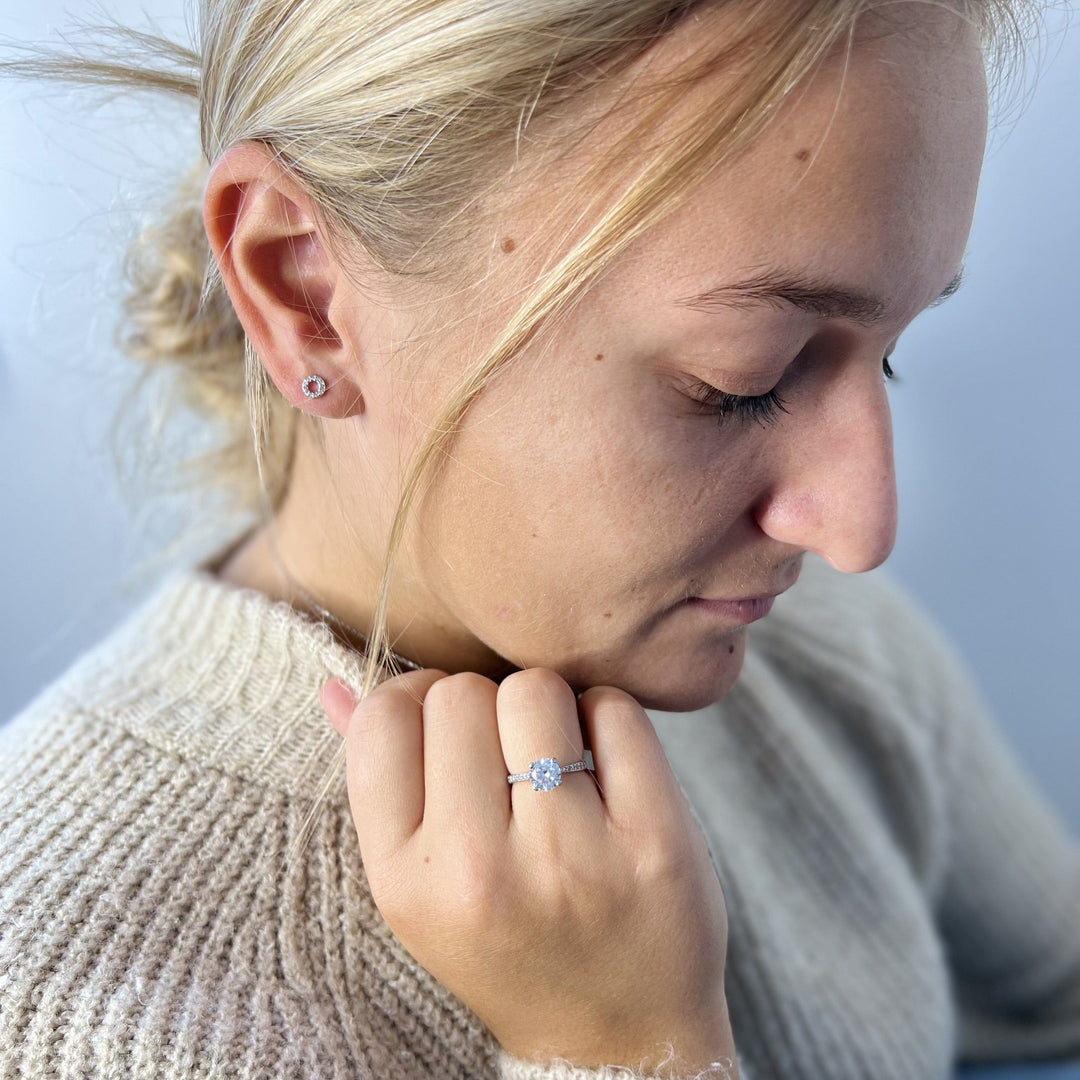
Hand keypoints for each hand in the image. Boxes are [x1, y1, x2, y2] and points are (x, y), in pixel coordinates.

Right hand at [321, 667, 736, 1076]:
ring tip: (554, 757)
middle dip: (484, 706)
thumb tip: (338, 685)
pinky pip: (616, 711)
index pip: (386, 719)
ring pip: (536, 690)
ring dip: (547, 706)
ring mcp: (571, 857)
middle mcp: (480, 870)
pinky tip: (605, 765)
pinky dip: (608, 719)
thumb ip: (378, 781)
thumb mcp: (420, 887)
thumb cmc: (507, 945)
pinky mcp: (654, 841)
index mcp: (405, 880)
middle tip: (506, 755)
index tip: (444, 726)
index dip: (414, 698)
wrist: (614, 1039)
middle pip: (461, 693)